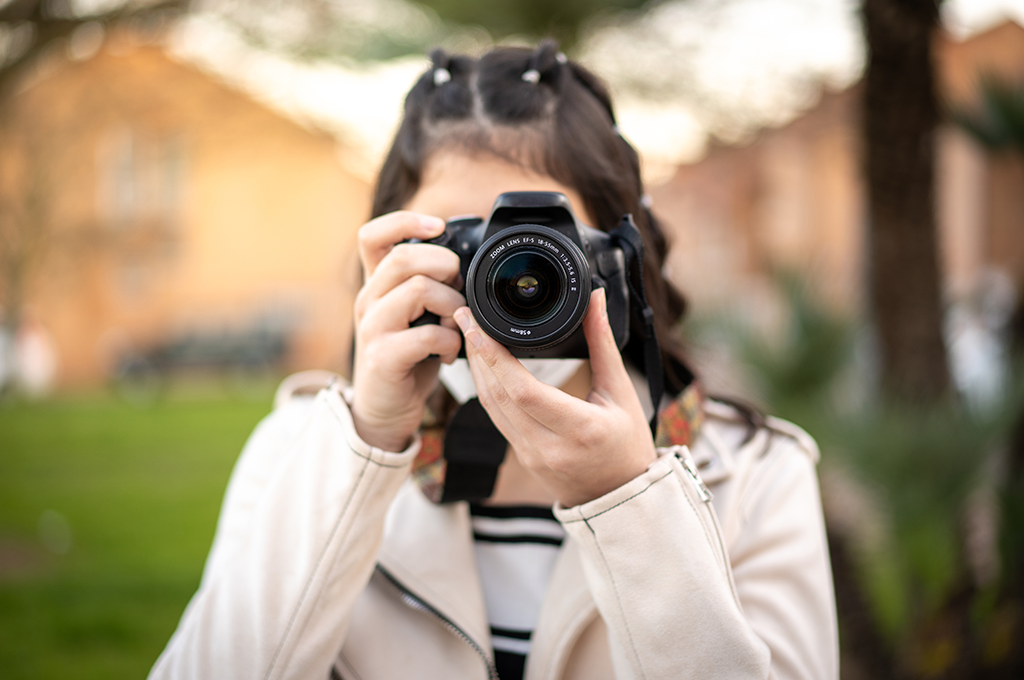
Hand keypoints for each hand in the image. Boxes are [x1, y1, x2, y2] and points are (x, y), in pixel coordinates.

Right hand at [351, 211, 464, 451]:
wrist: (385, 408)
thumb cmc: (408, 357)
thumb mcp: (414, 314)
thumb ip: (429, 286)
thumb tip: (465, 263)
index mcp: (376, 284)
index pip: (372, 235)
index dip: (405, 221)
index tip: (437, 226)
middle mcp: (368, 300)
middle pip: (403, 256)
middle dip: (444, 265)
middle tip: (457, 287)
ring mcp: (372, 328)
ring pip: (418, 289)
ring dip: (451, 304)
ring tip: (456, 323)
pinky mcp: (383, 357)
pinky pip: (427, 334)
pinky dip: (450, 341)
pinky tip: (449, 353)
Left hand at [453, 289, 656, 506]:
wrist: (621, 496)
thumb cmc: (628, 444)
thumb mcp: (621, 391)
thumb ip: (603, 343)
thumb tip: (595, 298)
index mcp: (579, 429)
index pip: (523, 391)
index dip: (495, 357)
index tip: (478, 326)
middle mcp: (548, 446)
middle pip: (498, 395)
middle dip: (477, 353)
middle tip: (464, 316)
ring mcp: (530, 455)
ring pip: (490, 407)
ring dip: (476, 369)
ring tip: (468, 333)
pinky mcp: (521, 456)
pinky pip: (495, 418)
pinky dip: (485, 388)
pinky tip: (481, 365)